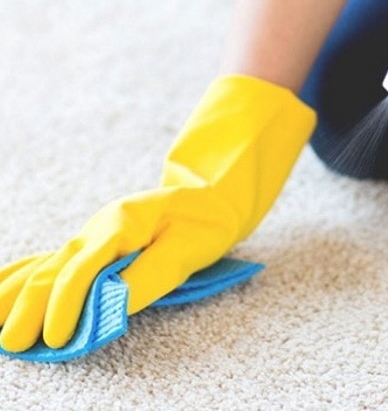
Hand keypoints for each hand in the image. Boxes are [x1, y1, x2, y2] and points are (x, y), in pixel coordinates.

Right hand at [0, 75, 314, 351]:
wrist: (211, 196)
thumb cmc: (204, 222)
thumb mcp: (187, 249)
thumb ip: (148, 276)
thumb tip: (112, 306)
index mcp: (121, 223)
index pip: (84, 268)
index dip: (66, 305)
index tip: (56, 338)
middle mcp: (99, 227)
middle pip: (55, 269)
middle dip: (31, 308)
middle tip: (14, 345)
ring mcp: (93, 234)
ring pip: (46, 266)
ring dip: (19, 296)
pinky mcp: (96, 244)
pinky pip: (52, 261)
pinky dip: (24, 277)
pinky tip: (2, 291)